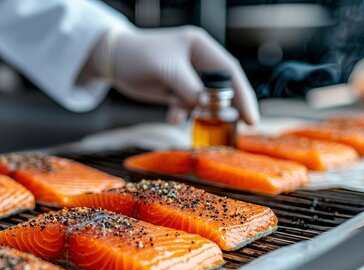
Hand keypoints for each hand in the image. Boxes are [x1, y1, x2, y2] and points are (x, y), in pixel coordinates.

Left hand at [91, 25, 259, 124]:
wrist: (113, 60)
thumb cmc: (138, 56)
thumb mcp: (167, 70)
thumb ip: (188, 88)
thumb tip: (206, 107)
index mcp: (201, 47)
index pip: (230, 72)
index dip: (243, 95)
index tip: (251, 118)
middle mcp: (198, 61)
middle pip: (222, 88)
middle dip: (225, 108)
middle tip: (234, 129)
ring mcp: (187, 77)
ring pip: (204, 101)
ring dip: (199, 113)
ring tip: (193, 121)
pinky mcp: (176, 90)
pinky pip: (187, 106)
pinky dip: (182, 114)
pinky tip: (173, 117)